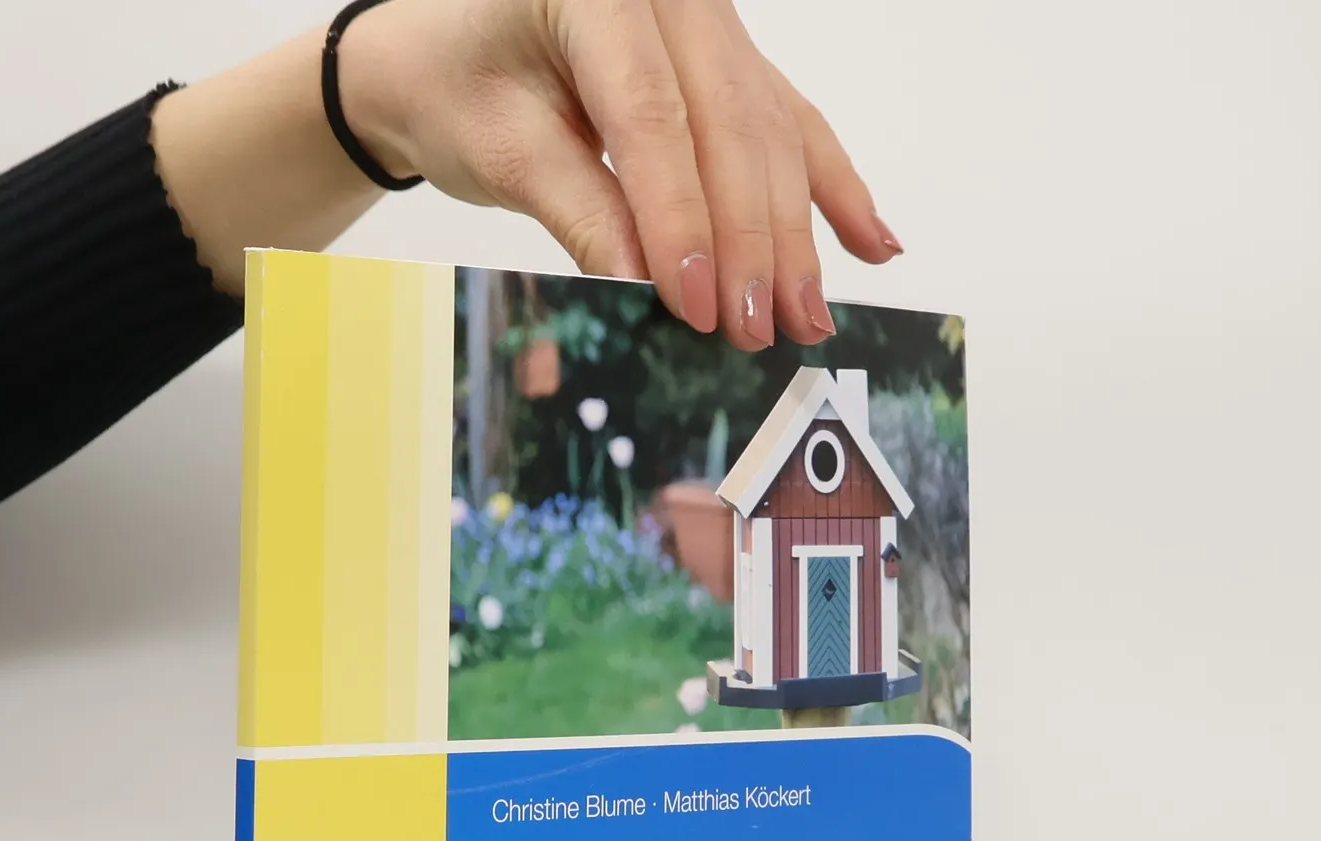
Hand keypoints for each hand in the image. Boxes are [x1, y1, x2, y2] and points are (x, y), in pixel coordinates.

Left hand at [336, 0, 901, 347]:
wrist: (446, 49)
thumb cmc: (460, 84)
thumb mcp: (502, 149)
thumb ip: (579, 211)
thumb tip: (645, 286)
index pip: (652, 117)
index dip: (680, 218)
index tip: (694, 304)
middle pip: (731, 124)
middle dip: (751, 240)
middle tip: (758, 329)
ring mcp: (709, 22)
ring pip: (770, 131)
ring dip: (796, 233)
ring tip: (805, 318)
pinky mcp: (730, 60)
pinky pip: (791, 122)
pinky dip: (832, 188)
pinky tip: (874, 244)